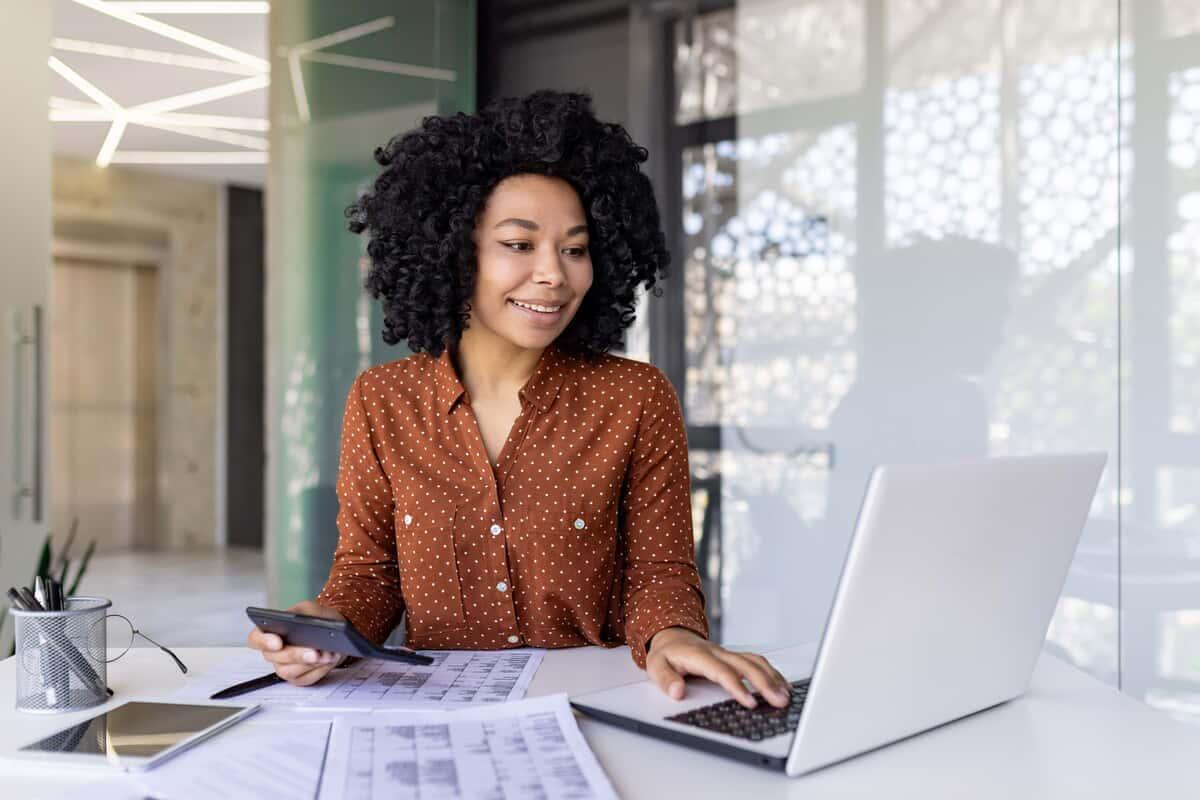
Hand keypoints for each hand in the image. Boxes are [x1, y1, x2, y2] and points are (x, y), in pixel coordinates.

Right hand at [245, 600, 346, 686]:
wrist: (334, 632)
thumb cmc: (317, 619)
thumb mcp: (310, 609)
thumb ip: (303, 615)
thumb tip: (304, 628)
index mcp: (271, 631)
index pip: (255, 639)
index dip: (263, 642)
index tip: (278, 642)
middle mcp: (274, 652)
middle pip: (275, 658)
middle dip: (297, 655)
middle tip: (315, 652)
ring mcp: (285, 667)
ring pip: (290, 672)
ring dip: (311, 664)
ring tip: (329, 655)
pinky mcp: (299, 678)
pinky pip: (306, 679)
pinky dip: (320, 670)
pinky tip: (330, 660)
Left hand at [645, 627, 790, 708]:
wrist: (671, 636)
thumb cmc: (666, 653)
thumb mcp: (656, 666)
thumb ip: (665, 679)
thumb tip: (677, 691)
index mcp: (700, 655)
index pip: (723, 672)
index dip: (738, 687)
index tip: (750, 703)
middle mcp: (718, 652)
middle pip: (747, 665)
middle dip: (765, 683)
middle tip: (779, 701)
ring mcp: (728, 653)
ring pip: (755, 661)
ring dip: (772, 677)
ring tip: (786, 696)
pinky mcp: (734, 657)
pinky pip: (756, 661)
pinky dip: (772, 672)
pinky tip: (782, 685)